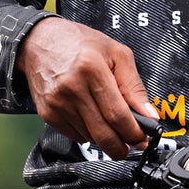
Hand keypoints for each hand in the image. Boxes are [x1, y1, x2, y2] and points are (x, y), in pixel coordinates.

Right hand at [18, 17, 156, 158]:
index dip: (134, 133)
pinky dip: (88, 133)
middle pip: (103, 134)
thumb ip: (134, 86)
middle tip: (132, 144)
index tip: (143, 139)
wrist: (39, 41)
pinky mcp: (48, 113)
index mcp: (92, 69)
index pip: (118, 115)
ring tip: (110, 122)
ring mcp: (57, 103)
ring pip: (90, 138)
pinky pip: (75, 136)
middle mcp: (72, 88)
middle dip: (122, 147)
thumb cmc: (80, 43)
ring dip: (105, 138)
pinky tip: (91, 117)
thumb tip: (149, 115)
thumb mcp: (116, 53)